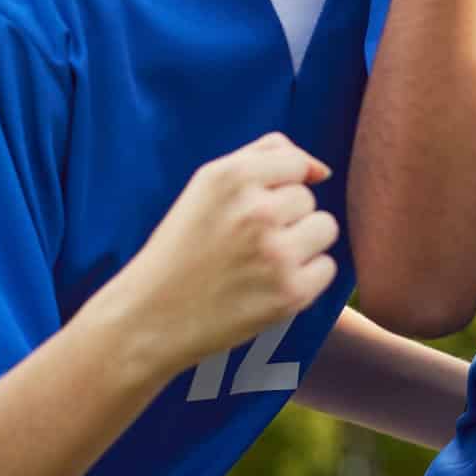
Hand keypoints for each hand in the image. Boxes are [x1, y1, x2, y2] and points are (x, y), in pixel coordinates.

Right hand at [102, 133, 340, 374]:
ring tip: (259, 263)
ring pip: (325, 228)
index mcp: (231, 177)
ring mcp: (275, 253)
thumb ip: (265, 156)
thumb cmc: (182, 248)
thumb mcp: (207, 185)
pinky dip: (306, 279)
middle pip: (308, 198)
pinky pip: (327, 268)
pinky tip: (268, 286)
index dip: (277, 187)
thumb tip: (322, 170)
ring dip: (301, 245)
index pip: (296, 162)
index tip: (249, 210)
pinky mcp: (290, 292)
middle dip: (284, 218)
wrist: (148, 318)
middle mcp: (256, 211)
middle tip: (242, 244)